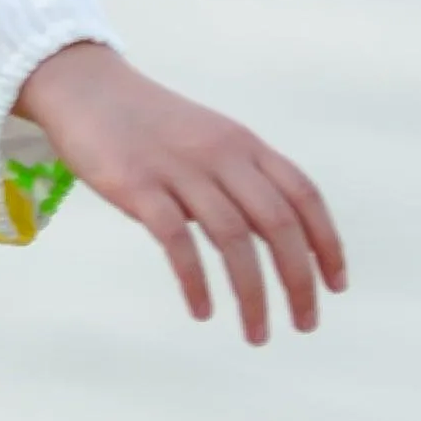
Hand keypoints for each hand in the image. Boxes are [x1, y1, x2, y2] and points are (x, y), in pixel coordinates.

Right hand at [14, 42, 345, 345]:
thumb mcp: (207, 139)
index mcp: (243, 144)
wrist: (85, 87)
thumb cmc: (147, 123)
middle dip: (298, 280)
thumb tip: (275, 235)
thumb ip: (240, 177)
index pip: (303, 195)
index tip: (334, 286)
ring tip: (257, 333)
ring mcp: (179, 169)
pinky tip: (202, 310)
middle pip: (277, 223)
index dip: (327, 243)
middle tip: (304, 324)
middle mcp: (220, 154)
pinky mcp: (137, 185)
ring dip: (252, 294)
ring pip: (233, 239)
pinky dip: (195, 281)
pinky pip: (177, 241)